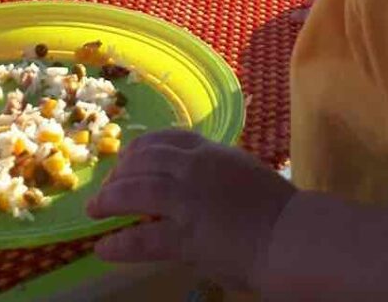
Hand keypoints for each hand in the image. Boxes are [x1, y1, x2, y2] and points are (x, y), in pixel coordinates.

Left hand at [87, 129, 294, 288]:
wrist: (293, 235)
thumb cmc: (278, 209)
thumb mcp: (243, 174)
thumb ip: (216, 174)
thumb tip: (195, 185)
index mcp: (212, 151)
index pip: (167, 139)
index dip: (141, 148)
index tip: (127, 157)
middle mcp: (196, 168)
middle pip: (145, 160)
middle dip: (121, 172)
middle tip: (105, 187)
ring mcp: (188, 200)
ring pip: (137, 191)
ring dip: (110, 199)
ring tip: (94, 210)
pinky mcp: (186, 235)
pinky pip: (143, 238)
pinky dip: (120, 243)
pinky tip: (103, 248)